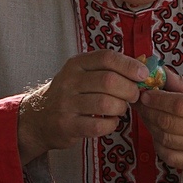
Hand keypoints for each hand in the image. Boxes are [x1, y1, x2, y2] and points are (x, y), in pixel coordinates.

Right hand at [17, 50, 147, 162]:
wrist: (39, 118)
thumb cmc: (71, 94)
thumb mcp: (82, 73)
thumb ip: (108, 69)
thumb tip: (143, 68)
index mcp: (76, 64)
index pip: (106, 57)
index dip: (129, 65)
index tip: (143, 74)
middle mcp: (69, 81)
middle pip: (109, 81)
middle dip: (129, 90)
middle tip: (134, 96)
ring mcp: (66, 104)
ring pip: (106, 104)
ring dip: (121, 107)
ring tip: (121, 108)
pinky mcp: (67, 125)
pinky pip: (99, 125)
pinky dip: (112, 124)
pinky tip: (111, 121)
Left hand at [136, 70, 182, 173]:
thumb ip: (181, 83)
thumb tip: (158, 72)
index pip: (180, 105)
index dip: (158, 100)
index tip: (146, 94)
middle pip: (169, 123)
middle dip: (149, 111)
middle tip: (140, 103)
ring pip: (166, 139)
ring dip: (150, 126)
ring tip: (147, 115)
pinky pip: (170, 157)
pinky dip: (158, 145)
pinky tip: (157, 133)